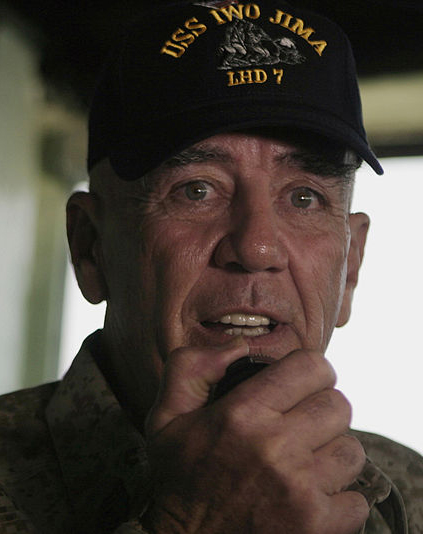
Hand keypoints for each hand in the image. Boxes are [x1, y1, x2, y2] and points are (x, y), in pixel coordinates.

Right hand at [143, 338, 368, 532]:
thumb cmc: (180, 478)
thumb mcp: (166, 415)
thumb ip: (192, 366)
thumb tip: (239, 346)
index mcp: (242, 414)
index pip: (312, 367)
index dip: (311, 370)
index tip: (302, 383)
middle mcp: (275, 448)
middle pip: (338, 405)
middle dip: (322, 409)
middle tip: (302, 422)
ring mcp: (299, 490)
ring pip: (352, 450)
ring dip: (332, 453)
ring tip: (307, 460)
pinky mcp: (315, 526)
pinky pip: (356, 499)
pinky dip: (339, 498)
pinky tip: (311, 495)